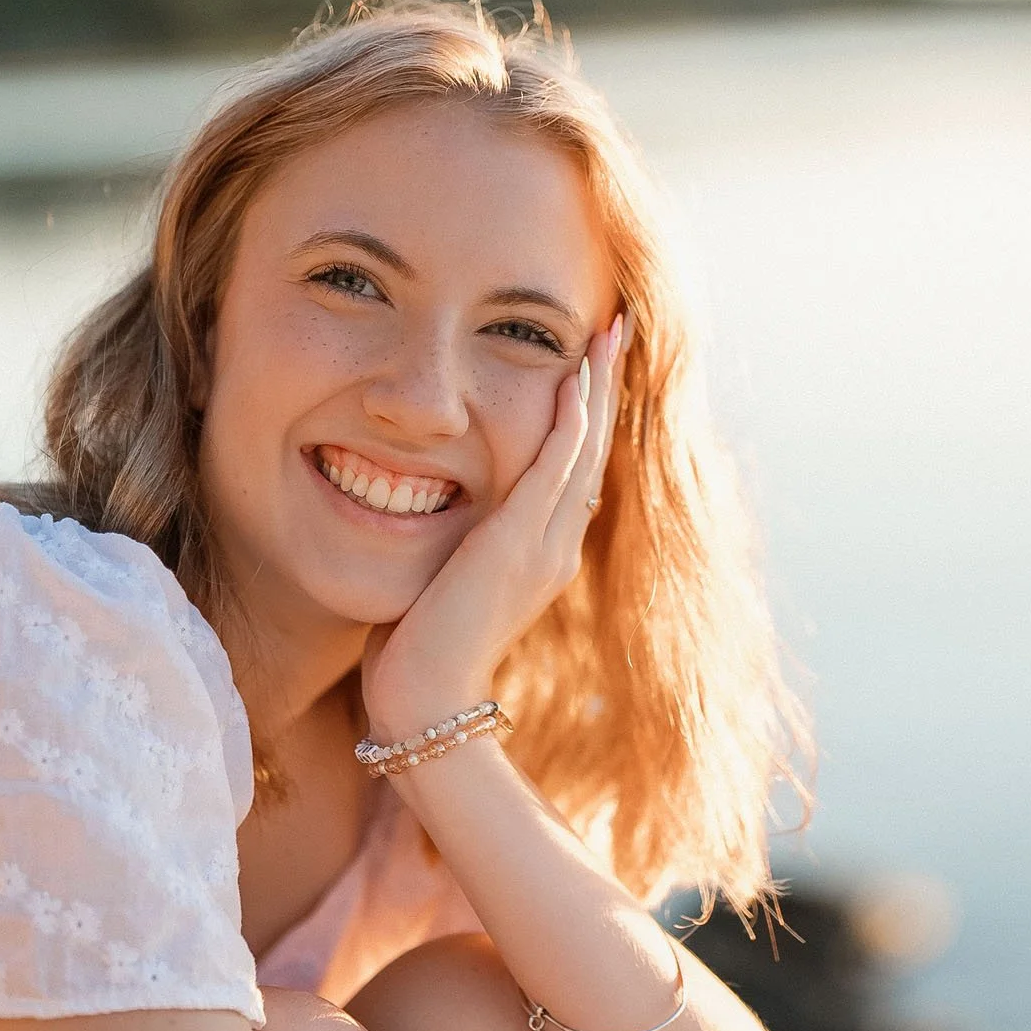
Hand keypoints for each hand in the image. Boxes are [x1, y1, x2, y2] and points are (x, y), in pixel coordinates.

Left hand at [360, 311, 628, 741]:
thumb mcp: (443, 583)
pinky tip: (574, 383)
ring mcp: (543, 547)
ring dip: (596, 386)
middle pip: (594, 449)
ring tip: (607, 332)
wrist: (422, 703)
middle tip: (615, 327)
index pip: (575, 470)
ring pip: (584, 450)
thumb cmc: (415, 653)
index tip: (589, 366)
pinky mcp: (516, 544)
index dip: (587, 415)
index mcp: (542, 556)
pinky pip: (554, 470)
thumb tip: (421, 512)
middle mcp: (556, 547)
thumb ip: (451, 547)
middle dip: (605, 384)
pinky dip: (568, 424)